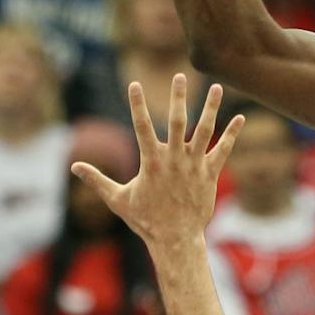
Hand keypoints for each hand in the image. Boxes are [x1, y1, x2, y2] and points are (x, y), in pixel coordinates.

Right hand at [71, 75, 243, 247]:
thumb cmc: (145, 220)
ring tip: (216, 87)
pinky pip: (224, 151)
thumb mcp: (117, 200)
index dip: (137, 105)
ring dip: (211, 108)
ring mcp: (194, 166)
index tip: (134, 84)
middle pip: (177, 121)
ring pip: (204, 131)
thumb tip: (74, 166)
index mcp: (151, 162)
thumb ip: (98, 179)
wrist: (175, 238)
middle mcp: (174, 160)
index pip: (142, 127)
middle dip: (178, 97)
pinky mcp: (210, 174)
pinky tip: (240, 118)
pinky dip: (232, 134)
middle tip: (180, 75)